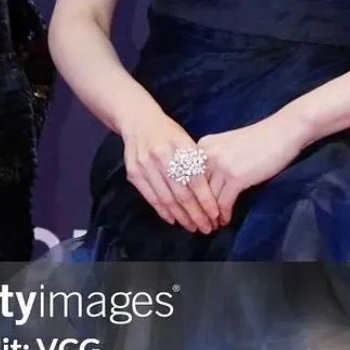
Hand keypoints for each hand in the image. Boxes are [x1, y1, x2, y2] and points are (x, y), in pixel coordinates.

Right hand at [120, 101, 221, 233]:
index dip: (206, 200)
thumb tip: (213, 193)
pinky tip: (173, 219)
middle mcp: (162, 155)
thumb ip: (196, 162)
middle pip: (182, 193)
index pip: (196, 179)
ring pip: (166, 199)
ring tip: (192, 227)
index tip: (215, 215)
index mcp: (180, 145)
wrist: (138, 121)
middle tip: (206, 227)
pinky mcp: (134, 172)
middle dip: (196, 214)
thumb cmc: (168, 133)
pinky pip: (151, 197)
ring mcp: (145, 165)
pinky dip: (163, 211)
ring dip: (181, 216)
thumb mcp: (186, 140)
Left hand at [198, 110, 310, 225]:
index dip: (190, 195)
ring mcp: (222, 165)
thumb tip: (204, 185)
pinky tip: (226, 220)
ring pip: (209, 198)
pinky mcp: (236, 177)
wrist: (282, 132)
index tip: (191, 208)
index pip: (189, 175)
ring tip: (212, 225)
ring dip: (210, 215)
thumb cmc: (258, 140)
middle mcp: (208, 154)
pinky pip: (224, 202)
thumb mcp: (227, 145)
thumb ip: (213, 160)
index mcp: (203, 145)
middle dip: (197, 208)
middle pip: (196, 188)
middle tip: (199, 222)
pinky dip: (224, 214)